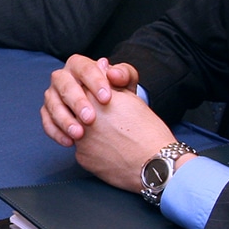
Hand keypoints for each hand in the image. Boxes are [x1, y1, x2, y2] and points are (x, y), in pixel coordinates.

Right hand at [41, 55, 138, 145]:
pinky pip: (47, 122)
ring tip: (79, 134)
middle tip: (90, 118)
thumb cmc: (116, 94)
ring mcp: (53, 95)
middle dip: (77, 101)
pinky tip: (70, 142)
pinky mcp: (48, 113)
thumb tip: (113, 74)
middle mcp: (63, 78)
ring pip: (52, 104)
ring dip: (64, 119)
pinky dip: (57, 132)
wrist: (111, 113)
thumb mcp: (126, 83)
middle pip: (64, 84)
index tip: (106, 99)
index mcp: (80, 66)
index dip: (94, 82)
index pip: (84, 68)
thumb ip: (124, 74)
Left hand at [72, 89, 189, 192]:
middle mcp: (80, 115)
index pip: (79, 85)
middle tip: (102, 119)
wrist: (155, 164)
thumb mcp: (132, 97)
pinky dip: (92, 149)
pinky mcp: (81, 157)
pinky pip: (81, 149)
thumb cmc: (148, 130)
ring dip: (85, 129)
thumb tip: (101, 64)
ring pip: (73, 128)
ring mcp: (79, 137)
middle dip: (83, 111)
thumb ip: (112, 80)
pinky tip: (110, 150)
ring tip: (110, 135)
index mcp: (93, 96)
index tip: (102, 99)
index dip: (91, 92)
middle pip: (73, 106)